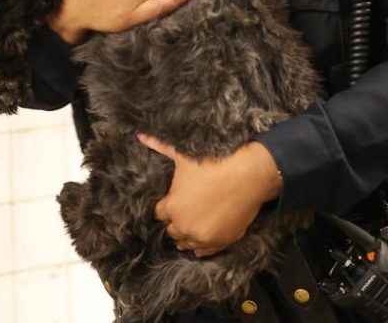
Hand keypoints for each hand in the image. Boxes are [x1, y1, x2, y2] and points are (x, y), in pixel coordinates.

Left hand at [139, 134, 281, 256]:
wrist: (248, 176)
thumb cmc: (213, 165)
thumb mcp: (183, 156)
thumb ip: (159, 147)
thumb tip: (139, 135)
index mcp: (172, 208)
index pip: (159, 214)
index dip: (165, 207)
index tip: (170, 203)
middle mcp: (185, 227)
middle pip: (172, 231)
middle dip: (175, 221)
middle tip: (182, 213)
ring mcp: (203, 237)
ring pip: (187, 243)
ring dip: (187, 235)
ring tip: (191, 226)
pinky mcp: (221, 242)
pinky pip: (206, 252)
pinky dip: (202, 247)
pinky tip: (200, 243)